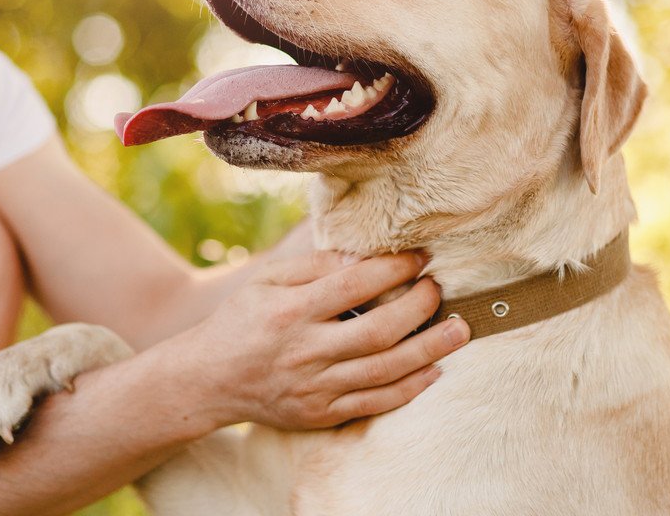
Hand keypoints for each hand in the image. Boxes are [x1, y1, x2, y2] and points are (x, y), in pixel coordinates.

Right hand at [174, 250, 468, 429]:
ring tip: (459, 329)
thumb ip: (313, 266)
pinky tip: (433, 370)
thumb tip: (363, 256)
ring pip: (384, 371)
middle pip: (377, 331)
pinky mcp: (321, 413)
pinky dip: (410, 388)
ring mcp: (314, 387)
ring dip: (429, 350)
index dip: (392, 269)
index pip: (352, 285)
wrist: (210, 378)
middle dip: (419, 307)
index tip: (418, 257)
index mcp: (290, 311)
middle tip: (439, 289)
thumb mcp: (266, 281)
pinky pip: (375, 403)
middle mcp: (305, 351)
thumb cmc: (242, 320)